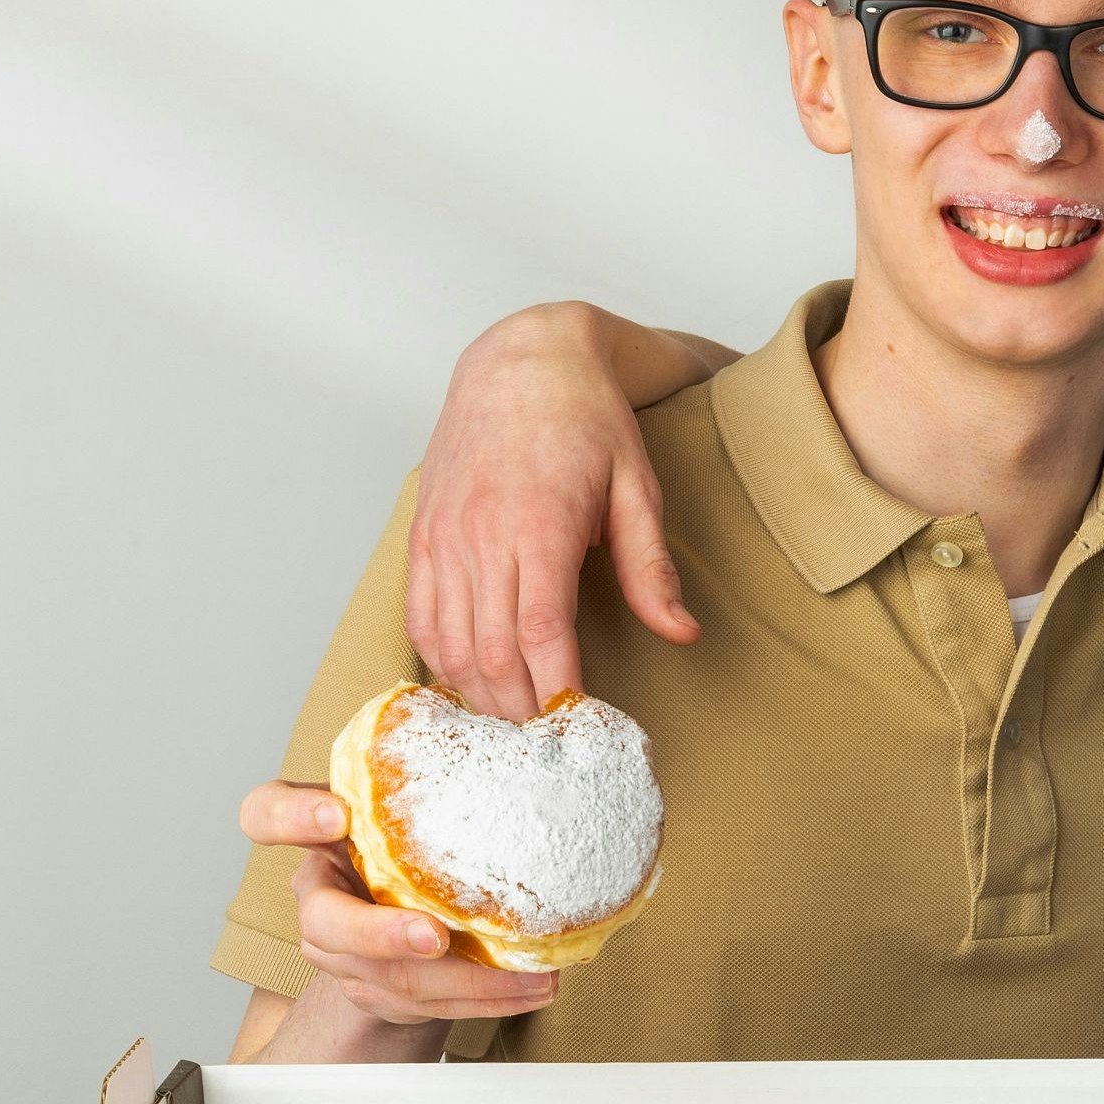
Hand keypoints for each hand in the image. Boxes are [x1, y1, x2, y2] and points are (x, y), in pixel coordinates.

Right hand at [239, 780, 556, 1026]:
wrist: (407, 915)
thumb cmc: (419, 835)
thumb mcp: (423, 793)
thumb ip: (447, 758)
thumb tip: (551, 710)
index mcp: (320, 833)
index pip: (268, 812)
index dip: (291, 815)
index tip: (338, 811)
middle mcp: (322, 896)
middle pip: (325, 923)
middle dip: (379, 934)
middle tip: (433, 937)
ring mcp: (346, 954)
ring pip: (387, 978)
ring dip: (464, 983)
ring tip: (529, 976)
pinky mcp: (380, 992)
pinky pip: (429, 1004)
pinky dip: (486, 997)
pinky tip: (533, 987)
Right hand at [408, 303, 698, 718]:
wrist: (522, 359)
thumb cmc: (588, 420)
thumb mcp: (637, 486)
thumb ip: (652, 567)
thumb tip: (682, 632)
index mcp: (540, 523)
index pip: (541, 631)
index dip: (556, 687)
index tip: (580, 720)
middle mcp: (482, 534)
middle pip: (491, 650)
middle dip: (519, 708)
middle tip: (549, 744)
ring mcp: (444, 536)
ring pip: (449, 641)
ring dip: (478, 693)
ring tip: (513, 727)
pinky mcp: (423, 535)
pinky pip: (421, 614)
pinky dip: (442, 658)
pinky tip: (468, 683)